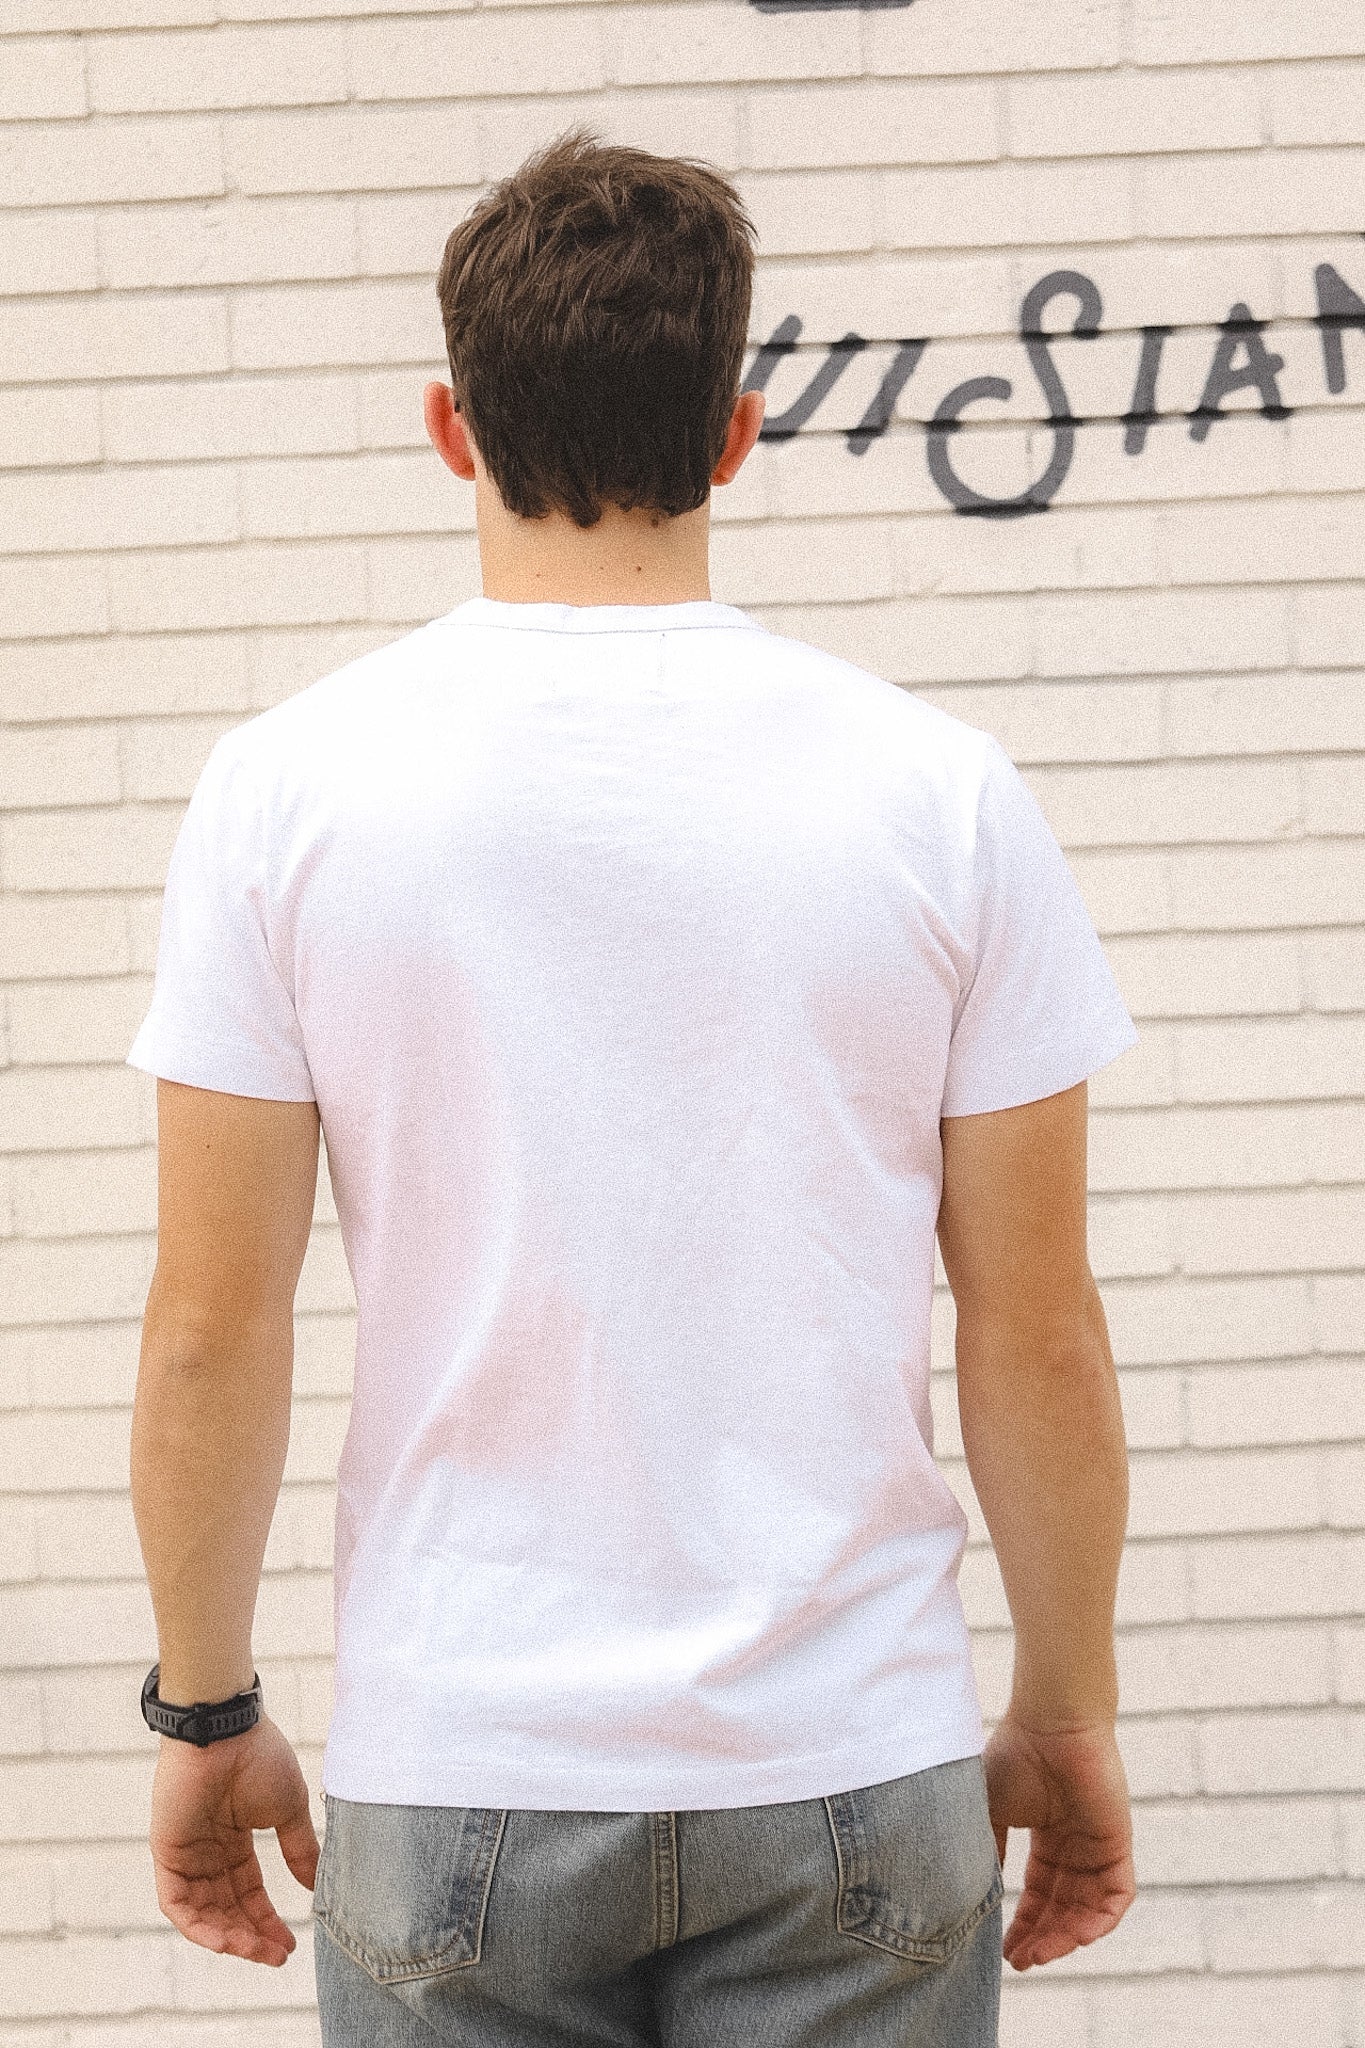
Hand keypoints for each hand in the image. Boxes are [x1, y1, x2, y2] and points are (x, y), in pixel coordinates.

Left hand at [148, 1712, 319, 1965]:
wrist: (226, 1731)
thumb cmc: (260, 1758)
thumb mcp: (288, 1810)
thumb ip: (299, 1849)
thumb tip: (316, 1885)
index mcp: (236, 1839)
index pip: (250, 1892)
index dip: (268, 1920)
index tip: (290, 1945)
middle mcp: (209, 1852)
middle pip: (228, 1908)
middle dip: (252, 1936)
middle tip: (276, 1956)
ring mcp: (186, 1854)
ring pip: (204, 1913)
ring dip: (229, 1937)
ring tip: (255, 1952)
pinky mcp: (166, 1854)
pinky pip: (177, 1904)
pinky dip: (199, 1927)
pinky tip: (226, 1940)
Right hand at [983, 1714, 1135, 1970]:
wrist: (1049, 1723)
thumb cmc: (1015, 1755)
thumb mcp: (987, 1809)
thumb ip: (985, 1849)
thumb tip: (971, 1894)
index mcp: (1046, 1833)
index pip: (1040, 1892)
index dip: (1024, 1923)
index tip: (1005, 1951)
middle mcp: (1074, 1843)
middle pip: (1062, 1907)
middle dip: (1042, 1938)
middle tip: (1020, 1961)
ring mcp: (1097, 1844)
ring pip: (1087, 1908)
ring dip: (1066, 1937)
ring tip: (1039, 1955)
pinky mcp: (1117, 1843)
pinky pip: (1116, 1896)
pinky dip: (1099, 1921)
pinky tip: (1075, 1937)